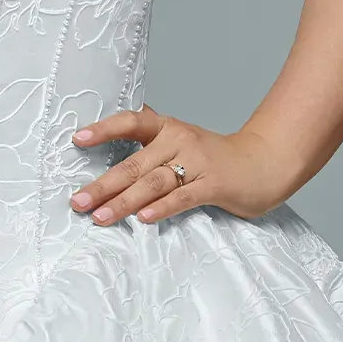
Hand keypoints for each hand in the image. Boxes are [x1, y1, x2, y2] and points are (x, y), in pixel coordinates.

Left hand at [70, 105, 299, 226]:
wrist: (265, 162)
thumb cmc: (216, 158)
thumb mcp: (182, 142)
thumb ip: (151, 144)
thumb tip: (114, 144)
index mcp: (168, 129)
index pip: (131, 123)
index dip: (104, 130)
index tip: (77, 140)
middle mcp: (179, 142)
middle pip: (134, 164)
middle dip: (103, 185)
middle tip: (78, 201)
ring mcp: (197, 163)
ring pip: (153, 183)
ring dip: (124, 202)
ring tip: (100, 217)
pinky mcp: (213, 186)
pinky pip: (182, 198)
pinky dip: (161, 208)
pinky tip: (142, 218)